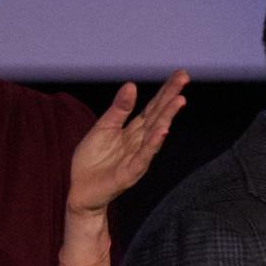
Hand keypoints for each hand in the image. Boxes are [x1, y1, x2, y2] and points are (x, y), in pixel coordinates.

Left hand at [67, 69, 188, 216]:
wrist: (81, 190)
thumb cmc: (92, 161)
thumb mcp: (103, 128)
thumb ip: (118, 110)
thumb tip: (132, 85)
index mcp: (133, 130)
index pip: (153, 107)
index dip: (166, 91)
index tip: (180, 75)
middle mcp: (140, 142)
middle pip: (158, 116)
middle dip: (171, 97)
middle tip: (184, 78)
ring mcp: (138, 157)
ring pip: (155, 134)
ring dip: (168, 117)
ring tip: (179, 100)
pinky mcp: (130, 173)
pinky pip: (144, 156)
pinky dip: (154, 143)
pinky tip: (163, 130)